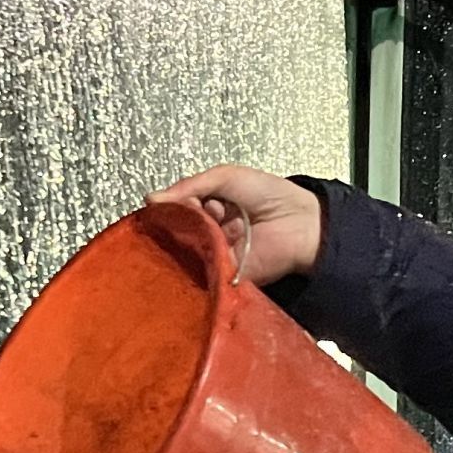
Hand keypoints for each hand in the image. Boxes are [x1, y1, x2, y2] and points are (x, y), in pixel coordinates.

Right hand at [153, 164, 323, 286]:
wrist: (301, 222)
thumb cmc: (269, 195)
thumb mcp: (225, 177)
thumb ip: (190, 186)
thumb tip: (151, 198)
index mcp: (210, 209)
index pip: (178, 210)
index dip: (173, 205)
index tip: (175, 201)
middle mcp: (210, 233)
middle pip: (179, 231)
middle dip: (179, 222)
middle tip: (190, 213)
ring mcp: (215, 255)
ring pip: (187, 250)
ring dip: (190, 238)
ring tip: (203, 226)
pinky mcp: (222, 275)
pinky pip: (201, 270)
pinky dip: (198, 260)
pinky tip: (202, 247)